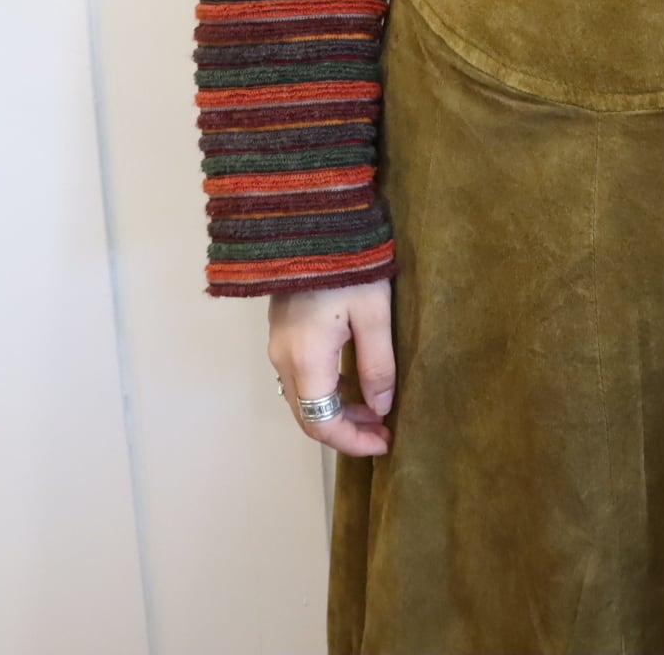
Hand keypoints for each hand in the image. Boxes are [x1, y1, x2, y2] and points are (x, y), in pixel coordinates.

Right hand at [267, 278, 395, 457]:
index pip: (321, 423)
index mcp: (305, 360)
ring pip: (303, 397)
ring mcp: (278, 344)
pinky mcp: (282, 330)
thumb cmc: (349, 264)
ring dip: (337, 409)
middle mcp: (282, 359)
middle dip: (346, 428)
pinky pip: (300, 376)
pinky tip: (355, 382)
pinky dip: (326, 389)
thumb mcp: (374, 314)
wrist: (313, 221)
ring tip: (377, 408)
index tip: (385, 443)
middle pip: (308, 414)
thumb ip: (377, 365)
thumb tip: (382, 407)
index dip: (352, 441)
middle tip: (385, 429)